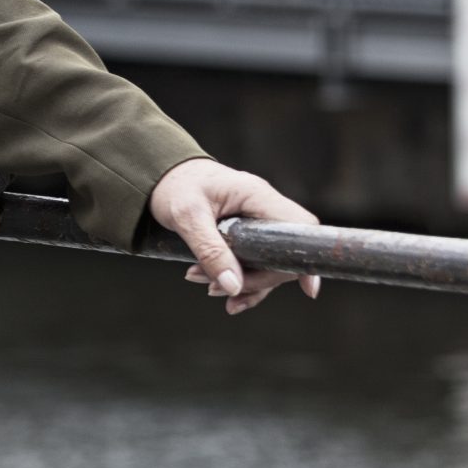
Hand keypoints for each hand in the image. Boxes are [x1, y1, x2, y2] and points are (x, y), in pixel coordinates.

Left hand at [149, 158, 322, 314]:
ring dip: (244, 283)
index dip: (306, 258)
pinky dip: (240, 280)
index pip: (300, 228)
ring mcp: (257, 221)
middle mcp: (263, 208)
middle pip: (283, 254)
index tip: (307, 289)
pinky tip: (221, 291)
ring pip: (268, 262)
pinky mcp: (247, 233)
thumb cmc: (174, 187)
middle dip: (256, 278)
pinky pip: (255, 262)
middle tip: (214, 288)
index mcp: (257, 195)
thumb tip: (232, 287)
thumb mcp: (187, 217)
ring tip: (208, 288)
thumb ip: (210, 250)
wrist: (160, 176)